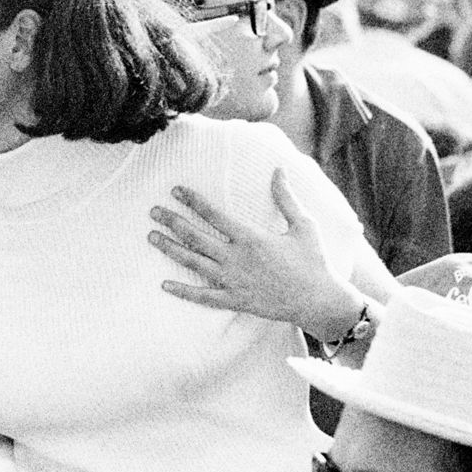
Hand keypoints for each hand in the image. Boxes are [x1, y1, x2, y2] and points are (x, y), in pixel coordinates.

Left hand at [148, 169, 361, 341]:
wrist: (320, 301)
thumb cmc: (314, 261)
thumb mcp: (304, 225)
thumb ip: (286, 198)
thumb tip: (278, 170)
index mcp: (252, 238)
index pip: (214, 215)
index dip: (193, 201)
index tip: (176, 191)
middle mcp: (237, 258)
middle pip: (196, 237)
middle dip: (172, 222)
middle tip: (153, 211)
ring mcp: (234, 281)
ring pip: (194, 263)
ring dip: (171, 249)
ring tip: (151, 237)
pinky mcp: (236, 300)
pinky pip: (204, 296)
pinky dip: (184, 291)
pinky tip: (164, 285)